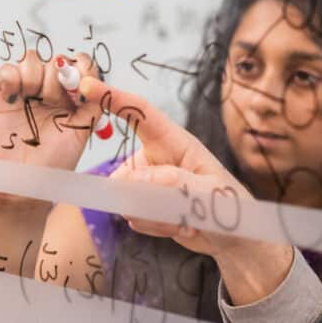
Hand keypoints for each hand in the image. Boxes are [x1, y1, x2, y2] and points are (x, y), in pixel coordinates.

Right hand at [0, 53, 98, 208]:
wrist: (25, 180)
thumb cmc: (55, 160)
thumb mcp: (83, 129)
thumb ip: (93, 102)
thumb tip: (95, 78)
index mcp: (71, 95)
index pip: (78, 64)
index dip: (80, 64)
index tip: (79, 78)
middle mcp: (49, 89)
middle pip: (54, 59)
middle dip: (56, 75)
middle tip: (53, 98)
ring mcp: (24, 90)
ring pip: (31, 59)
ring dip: (34, 74)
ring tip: (33, 98)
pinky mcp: (0, 95)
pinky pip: (5, 70)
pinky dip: (11, 76)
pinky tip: (15, 96)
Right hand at [78, 77, 293, 303]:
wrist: (233, 238)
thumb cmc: (230, 208)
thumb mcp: (210, 195)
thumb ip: (174, 184)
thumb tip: (133, 178)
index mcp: (176, 142)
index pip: (141, 114)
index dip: (114, 98)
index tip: (87, 84)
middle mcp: (157, 158)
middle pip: (122, 176)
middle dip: (144, 200)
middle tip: (181, 210)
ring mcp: (148, 182)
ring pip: (124, 200)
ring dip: (155, 216)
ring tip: (186, 216)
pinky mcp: (144, 203)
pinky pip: (131, 216)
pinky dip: (154, 226)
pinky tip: (180, 224)